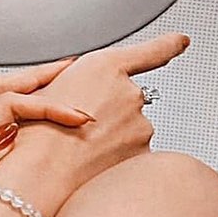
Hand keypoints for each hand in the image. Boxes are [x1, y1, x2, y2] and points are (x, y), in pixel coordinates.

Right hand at [0, 31, 191, 216]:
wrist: (40, 175)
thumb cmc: (37, 132)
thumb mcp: (47, 90)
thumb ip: (79, 82)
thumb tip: (92, 88)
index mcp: (105, 68)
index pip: (151, 51)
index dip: (168, 45)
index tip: (180, 41)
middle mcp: (129, 93)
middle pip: (128, 99)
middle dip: (110, 111)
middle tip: (78, 126)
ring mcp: (140, 126)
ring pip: (130, 129)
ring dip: (111, 137)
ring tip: (78, 148)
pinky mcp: (143, 155)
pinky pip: (132, 153)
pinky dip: (115, 158)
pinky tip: (89, 163)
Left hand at [0, 57, 95, 216]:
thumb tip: (3, 136)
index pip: (9, 105)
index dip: (47, 104)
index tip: (81, 115)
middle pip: (0, 89)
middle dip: (39, 76)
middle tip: (74, 69)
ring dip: (26, 88)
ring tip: (57, 84)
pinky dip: (15, 115)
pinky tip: (28, 126)